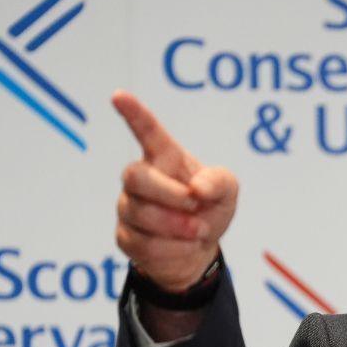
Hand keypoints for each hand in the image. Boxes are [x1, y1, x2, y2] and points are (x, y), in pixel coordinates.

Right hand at [113, 90, 238, 291]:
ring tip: (198, 230)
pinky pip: (144, 243)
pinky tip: (185, 246)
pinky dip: (174, 248)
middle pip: (134, 176)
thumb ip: (219, 181)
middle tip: (195, 206)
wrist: (199, 250)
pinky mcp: (125, 237)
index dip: (133, 114)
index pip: (146, 131)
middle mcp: (141, 178)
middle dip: (169, 195)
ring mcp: (128, 207)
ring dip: (178, 226)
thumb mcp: (227, 192)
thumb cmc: (209, 210)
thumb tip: (197, 188)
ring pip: (140, 214)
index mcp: (165, 158)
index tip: (119, 96)